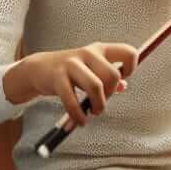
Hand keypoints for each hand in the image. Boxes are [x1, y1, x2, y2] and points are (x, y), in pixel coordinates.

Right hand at [4, 42, 137, 125]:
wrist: (40, 68)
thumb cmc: (71, 71)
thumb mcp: (91, 68)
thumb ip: (108, 74)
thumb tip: (124, 85)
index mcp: (100, 49)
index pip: (128, 52)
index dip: (130, 69)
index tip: (120, 81)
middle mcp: (88, 53)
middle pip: (113, 74)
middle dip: (109, 94)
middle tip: (101, 102)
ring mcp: (72, 64)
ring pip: (96, 86)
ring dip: (98, 106)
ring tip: (92, 112)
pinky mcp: (58, 77)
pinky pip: (73, 101)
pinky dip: (79, 115)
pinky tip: (80, 120)